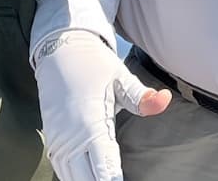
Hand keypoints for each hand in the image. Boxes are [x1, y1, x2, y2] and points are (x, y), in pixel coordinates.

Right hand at [34, 31, 169, 180]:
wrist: (60, 49)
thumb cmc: (93, 65)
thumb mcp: (119, 77)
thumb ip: (140, 96)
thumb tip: (165, 100)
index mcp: (91, 125)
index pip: (105, 170)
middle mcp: (71, 138)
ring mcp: (59, 141)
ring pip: (72, 179)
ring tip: (110, 179)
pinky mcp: (52, 141)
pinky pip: (62, 171)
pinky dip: (76, 178)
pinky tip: (91, 176)